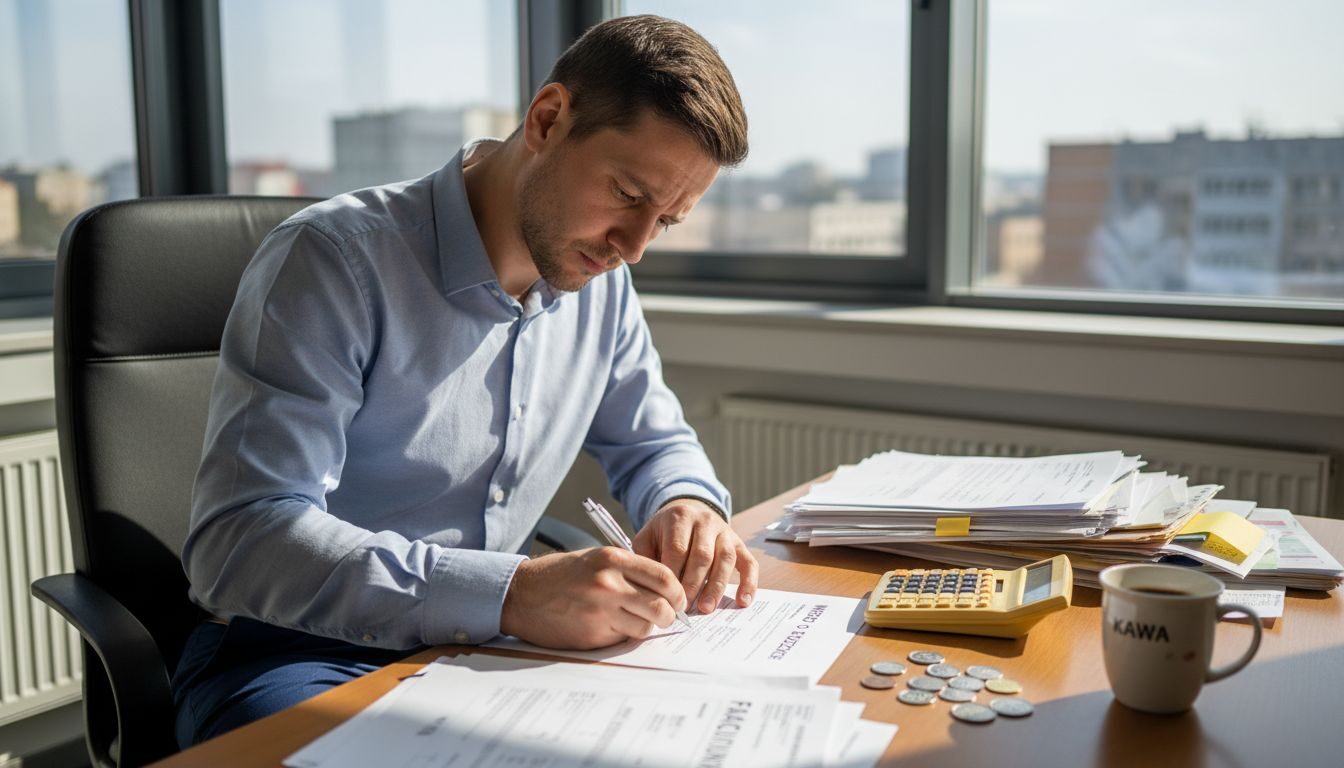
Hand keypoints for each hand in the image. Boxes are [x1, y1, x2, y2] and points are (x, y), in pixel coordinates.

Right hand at [499, 547, 686, 649]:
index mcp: (612, 559)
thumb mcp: (595, 558)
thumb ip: (628, 570)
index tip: (679, 599)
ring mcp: (600, 611)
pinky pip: (622, 638)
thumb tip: (664, 589)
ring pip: (645, 627)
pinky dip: (623, 635)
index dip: (677, 592)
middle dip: (669, 615)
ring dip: (646, 627)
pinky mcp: (592, 634)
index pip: (664, 577)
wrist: (521, 594)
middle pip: (661, 606)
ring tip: (634, 620)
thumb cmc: (560, 575)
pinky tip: (610, 626)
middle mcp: (608, 583)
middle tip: (666, 616)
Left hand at [633, 499, 757, 614]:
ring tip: (706, 608)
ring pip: (725, 559)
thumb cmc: (663, 533)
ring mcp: (725, 532)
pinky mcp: (739, 544)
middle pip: (702, 555)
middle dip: (693, 585)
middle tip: (684, 608)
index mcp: (680, 516)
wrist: (687, 512)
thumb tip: (650, 589)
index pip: (678, 549)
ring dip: (716, 586)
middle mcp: (705, 521)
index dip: (673, 575)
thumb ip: (646, 559)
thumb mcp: (647, 538)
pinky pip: (749, 563)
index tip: (667, 598)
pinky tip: (742, 602)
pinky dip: (749, 583)